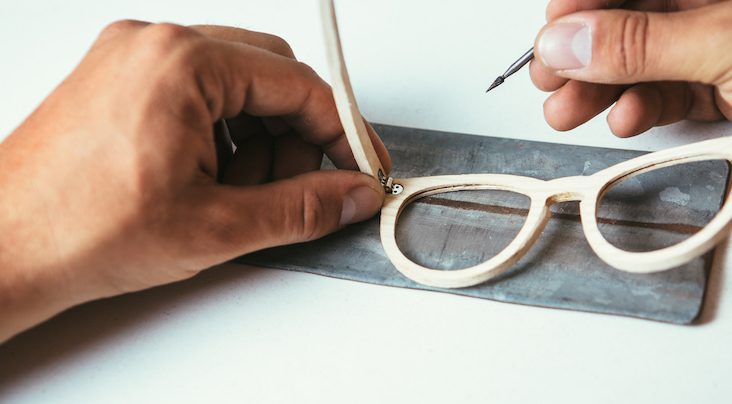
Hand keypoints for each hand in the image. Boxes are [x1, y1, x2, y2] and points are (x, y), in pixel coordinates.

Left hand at [0, 21, 389, 341]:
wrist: (3, 248)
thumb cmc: (81, 230)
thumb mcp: (217, 227)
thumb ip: (302, 207)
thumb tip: (353, 195)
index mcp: (183, 65)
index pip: (299, 85)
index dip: (341, 131)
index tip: (358, 166)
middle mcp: (156, 46)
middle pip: (269, 77)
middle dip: (296, 137)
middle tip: (301, 189)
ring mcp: (133, 58)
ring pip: (235, 86)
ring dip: (256, 140)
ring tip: (236, 195)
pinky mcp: (120, 79)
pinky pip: (197, 93)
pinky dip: (220, 134)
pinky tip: (208, 180)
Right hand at [531, 0, 731, 136]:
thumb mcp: (721, 44)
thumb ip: (640, 44)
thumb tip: (565, 43)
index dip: (580, 6)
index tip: (550, 35)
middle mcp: (707, 12)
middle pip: (624, 26)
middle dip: (580, 56)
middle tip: (548, 78)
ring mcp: (713, 53)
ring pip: (638, 68)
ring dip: (597, 94)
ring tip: (566, 112)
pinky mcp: (723, 92)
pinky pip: (667, 98)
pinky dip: (640, 113)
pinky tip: (624, 119)